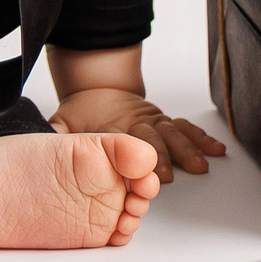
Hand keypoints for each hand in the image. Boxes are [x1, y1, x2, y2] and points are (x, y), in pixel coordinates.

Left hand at [49, 87, 225, 178]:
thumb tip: (44, 135)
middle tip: (171, 173)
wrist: (99, 88)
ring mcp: (154, 122)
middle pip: (154, 138)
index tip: (150, 171)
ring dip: (187, 149)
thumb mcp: (65, 120)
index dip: (140, 155)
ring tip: (201, 164)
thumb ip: (57, 130)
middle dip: (164, 156)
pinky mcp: (164, 123)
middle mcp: (138, 123)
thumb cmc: (84, 112)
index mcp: (116, 126)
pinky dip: (201, 138)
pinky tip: (216, 149)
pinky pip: (186, 129)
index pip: (130, 141)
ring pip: (173, 133)